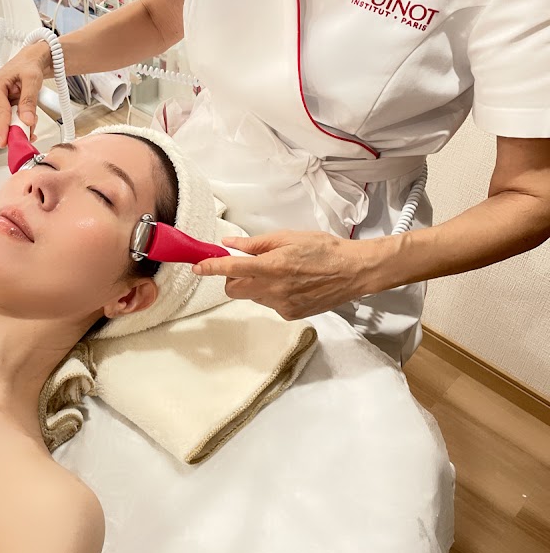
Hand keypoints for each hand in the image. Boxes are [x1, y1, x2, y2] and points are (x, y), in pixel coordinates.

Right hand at [0, 41, 52, 145]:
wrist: (28, 63)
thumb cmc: (28, 67)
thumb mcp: (32, 79)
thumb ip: (29, 100)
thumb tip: (26, 120)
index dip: (2, 129)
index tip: (5, 142)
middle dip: (12, 132)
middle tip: (30, 131)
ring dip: (15, 130)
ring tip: (31, 121)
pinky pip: (2, 125)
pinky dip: (15, 127)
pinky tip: (25, 122)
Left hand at [193, 230, 371, 319]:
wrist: (353, 271)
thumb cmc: (324, 249)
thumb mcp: (288, 237)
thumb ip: (256, 244)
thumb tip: (230, 244)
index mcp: (272, 266)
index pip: (231, 269)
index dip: (211, 268)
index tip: (198, 267)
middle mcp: (274, 289)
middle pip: (234, 290)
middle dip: (233, 278)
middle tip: (247, 265)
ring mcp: (282, 305)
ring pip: (252, 297)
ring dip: (255, 285)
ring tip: (280, 272)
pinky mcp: (290, 314)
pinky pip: (269, 304)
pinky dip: (272, 294)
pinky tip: (291, 284)